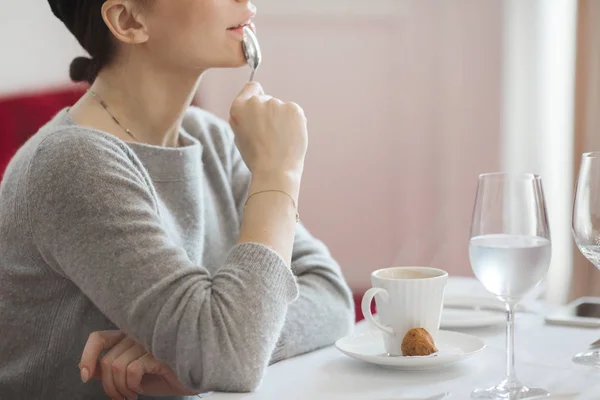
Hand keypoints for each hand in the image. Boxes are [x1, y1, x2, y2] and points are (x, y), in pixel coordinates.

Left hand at [79, 330, 197, 399]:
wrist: (191, 377)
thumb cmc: (163, 375)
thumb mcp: (131, 373)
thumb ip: (111, 368)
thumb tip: (87, 369)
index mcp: (129, 336)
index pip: (98, 338)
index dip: (87, 357)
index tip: (85, 376)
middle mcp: (137, 334)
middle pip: (106, 361)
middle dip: (108, 387)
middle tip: (120, 397)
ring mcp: (148, 341)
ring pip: (116, 367)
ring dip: (121, 389)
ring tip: (132, 394)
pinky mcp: (158, 351)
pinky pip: (132, 370)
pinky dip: (133, 385)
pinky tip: (142, 388)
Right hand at [229, 82, 307, 177]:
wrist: (275, 170)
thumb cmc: (257, 158)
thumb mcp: (240, 136)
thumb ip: (244, 118)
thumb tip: (253, 105)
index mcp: (238, 108)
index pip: (251, 88)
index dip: (256, 96)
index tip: (262, 107)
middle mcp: (255, 102)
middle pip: (266, 99)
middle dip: (269, 113)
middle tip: (270, 135)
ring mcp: (275, 103)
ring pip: (281, 107)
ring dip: (282, 119)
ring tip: (280, 140)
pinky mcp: (293, 108)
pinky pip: (294, 112)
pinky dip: (294, 122)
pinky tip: (290, 137)